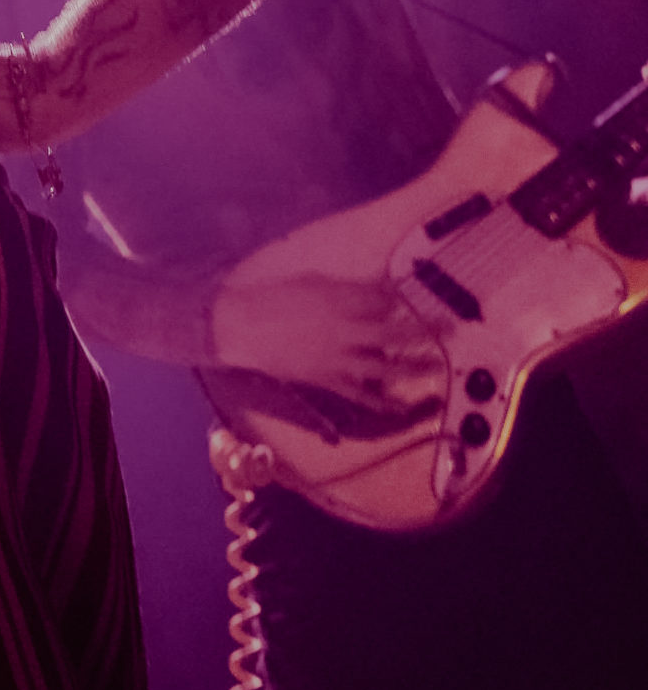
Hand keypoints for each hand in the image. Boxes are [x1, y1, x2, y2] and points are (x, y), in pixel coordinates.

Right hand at [209, 271, 444, 405]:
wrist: (241, 327)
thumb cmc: (273, 298)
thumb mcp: (310, 283)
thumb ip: (344, 289)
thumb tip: (373, 291)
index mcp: (338, 301)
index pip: (382, 300)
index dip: (401, 300)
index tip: (414, 299)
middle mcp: (344, 330)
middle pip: (393, 333)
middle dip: (423, 331)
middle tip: (447, 330)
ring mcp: (337, 358)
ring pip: (385, 365)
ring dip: (414, 367)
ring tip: (436, 366)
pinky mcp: (327, 380)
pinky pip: (361, 394)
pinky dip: (383, 402)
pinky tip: (401, 407)